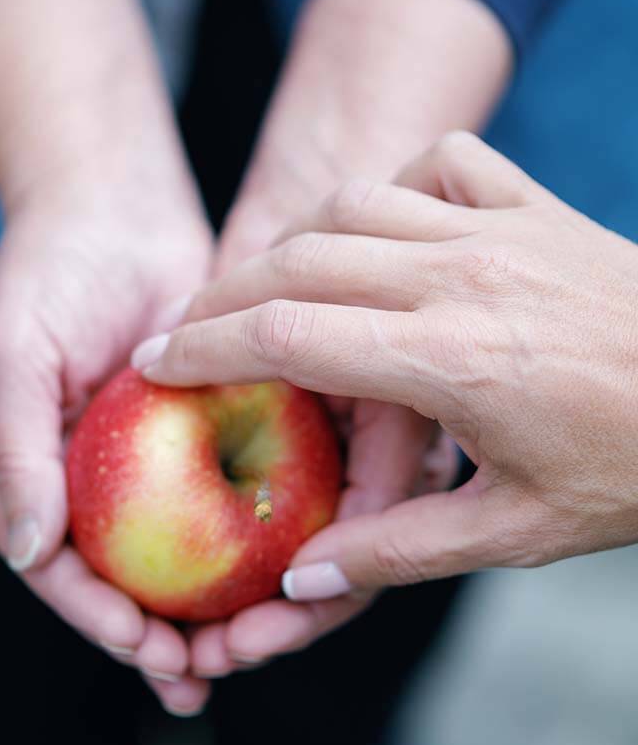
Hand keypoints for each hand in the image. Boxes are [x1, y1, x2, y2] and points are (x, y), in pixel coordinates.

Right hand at [0, 179, 214, 715]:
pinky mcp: (188, 449)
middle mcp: (71, 489)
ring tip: (245, 652)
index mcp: (14, 480)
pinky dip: (239, 553)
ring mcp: (130, 474)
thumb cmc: (46, 277)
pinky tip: (277, 587)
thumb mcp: (12, 358)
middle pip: (115, 587)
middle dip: (157, 639)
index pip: (55, 573)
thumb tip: (30, 555)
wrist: (114, 212)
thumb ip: (16, 456)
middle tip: (207, 675)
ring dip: (203, 614)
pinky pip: (213, 513)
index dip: (101, 620)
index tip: (152, 651)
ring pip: (168, 565)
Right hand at [134, 133, 637, 650]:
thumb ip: (398, 552)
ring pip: (354, 202)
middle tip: (183, 329)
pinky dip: (393, 185)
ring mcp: (501, 229)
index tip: (155, 363)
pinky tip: (384, 228)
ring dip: (292, 241)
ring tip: (264, 288)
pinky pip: (440, 161)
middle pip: (297, 261)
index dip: (202, 349)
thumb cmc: (636, 468)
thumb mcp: (518, 532)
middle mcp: (462, 277)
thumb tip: (302, 583)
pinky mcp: (536, 206)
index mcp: (451, 361)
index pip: (285, 339)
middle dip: (221, 295)